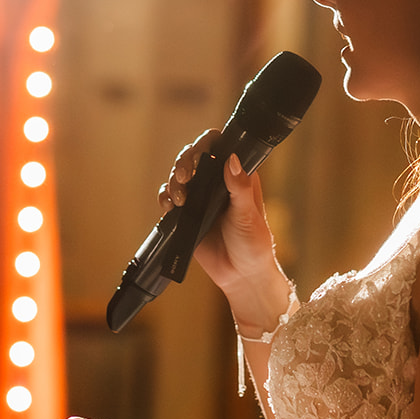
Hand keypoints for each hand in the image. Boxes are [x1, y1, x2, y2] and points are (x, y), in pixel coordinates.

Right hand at [159, 130, 288, 321]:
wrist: (241, 275)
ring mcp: (201, 198)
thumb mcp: (248, 215)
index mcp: (237, 176)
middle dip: (183, 162)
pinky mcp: (187, 215)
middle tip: (183, 178)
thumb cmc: (253, 245)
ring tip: (179, 200)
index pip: (219, 147)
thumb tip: (232, 159)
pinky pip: (170, 199)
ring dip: (173, 182)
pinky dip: (165, 198)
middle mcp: (217, 183)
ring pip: (178, 177)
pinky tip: (169, 207)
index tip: (199, 154)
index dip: (206, 143)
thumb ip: (239, 188)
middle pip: (192, 157)